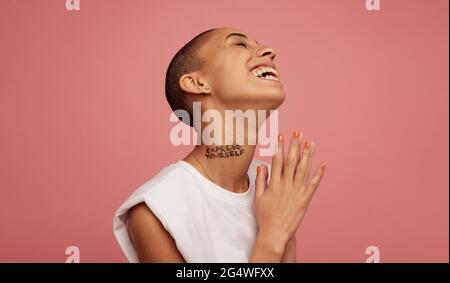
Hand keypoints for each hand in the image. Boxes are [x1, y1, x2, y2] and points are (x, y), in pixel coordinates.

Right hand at [254, 131, 325, 253]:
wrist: (275, 233)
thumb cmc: (265, 216)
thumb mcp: (258, 197)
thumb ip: (260, 180)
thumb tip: (262, 166)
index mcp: (274, 184)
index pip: (277, 161)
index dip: (280, 147)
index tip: (282, 136)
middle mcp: (286, 185)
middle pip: (291, 161)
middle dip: (295, 145)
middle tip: (298, 133)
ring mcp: (296, 192)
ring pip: (303, 170)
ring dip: (307, 155)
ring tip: (310, 143)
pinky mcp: (305, 200)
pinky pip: (313, 185)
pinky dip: (319, 174)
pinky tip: (323, 164)